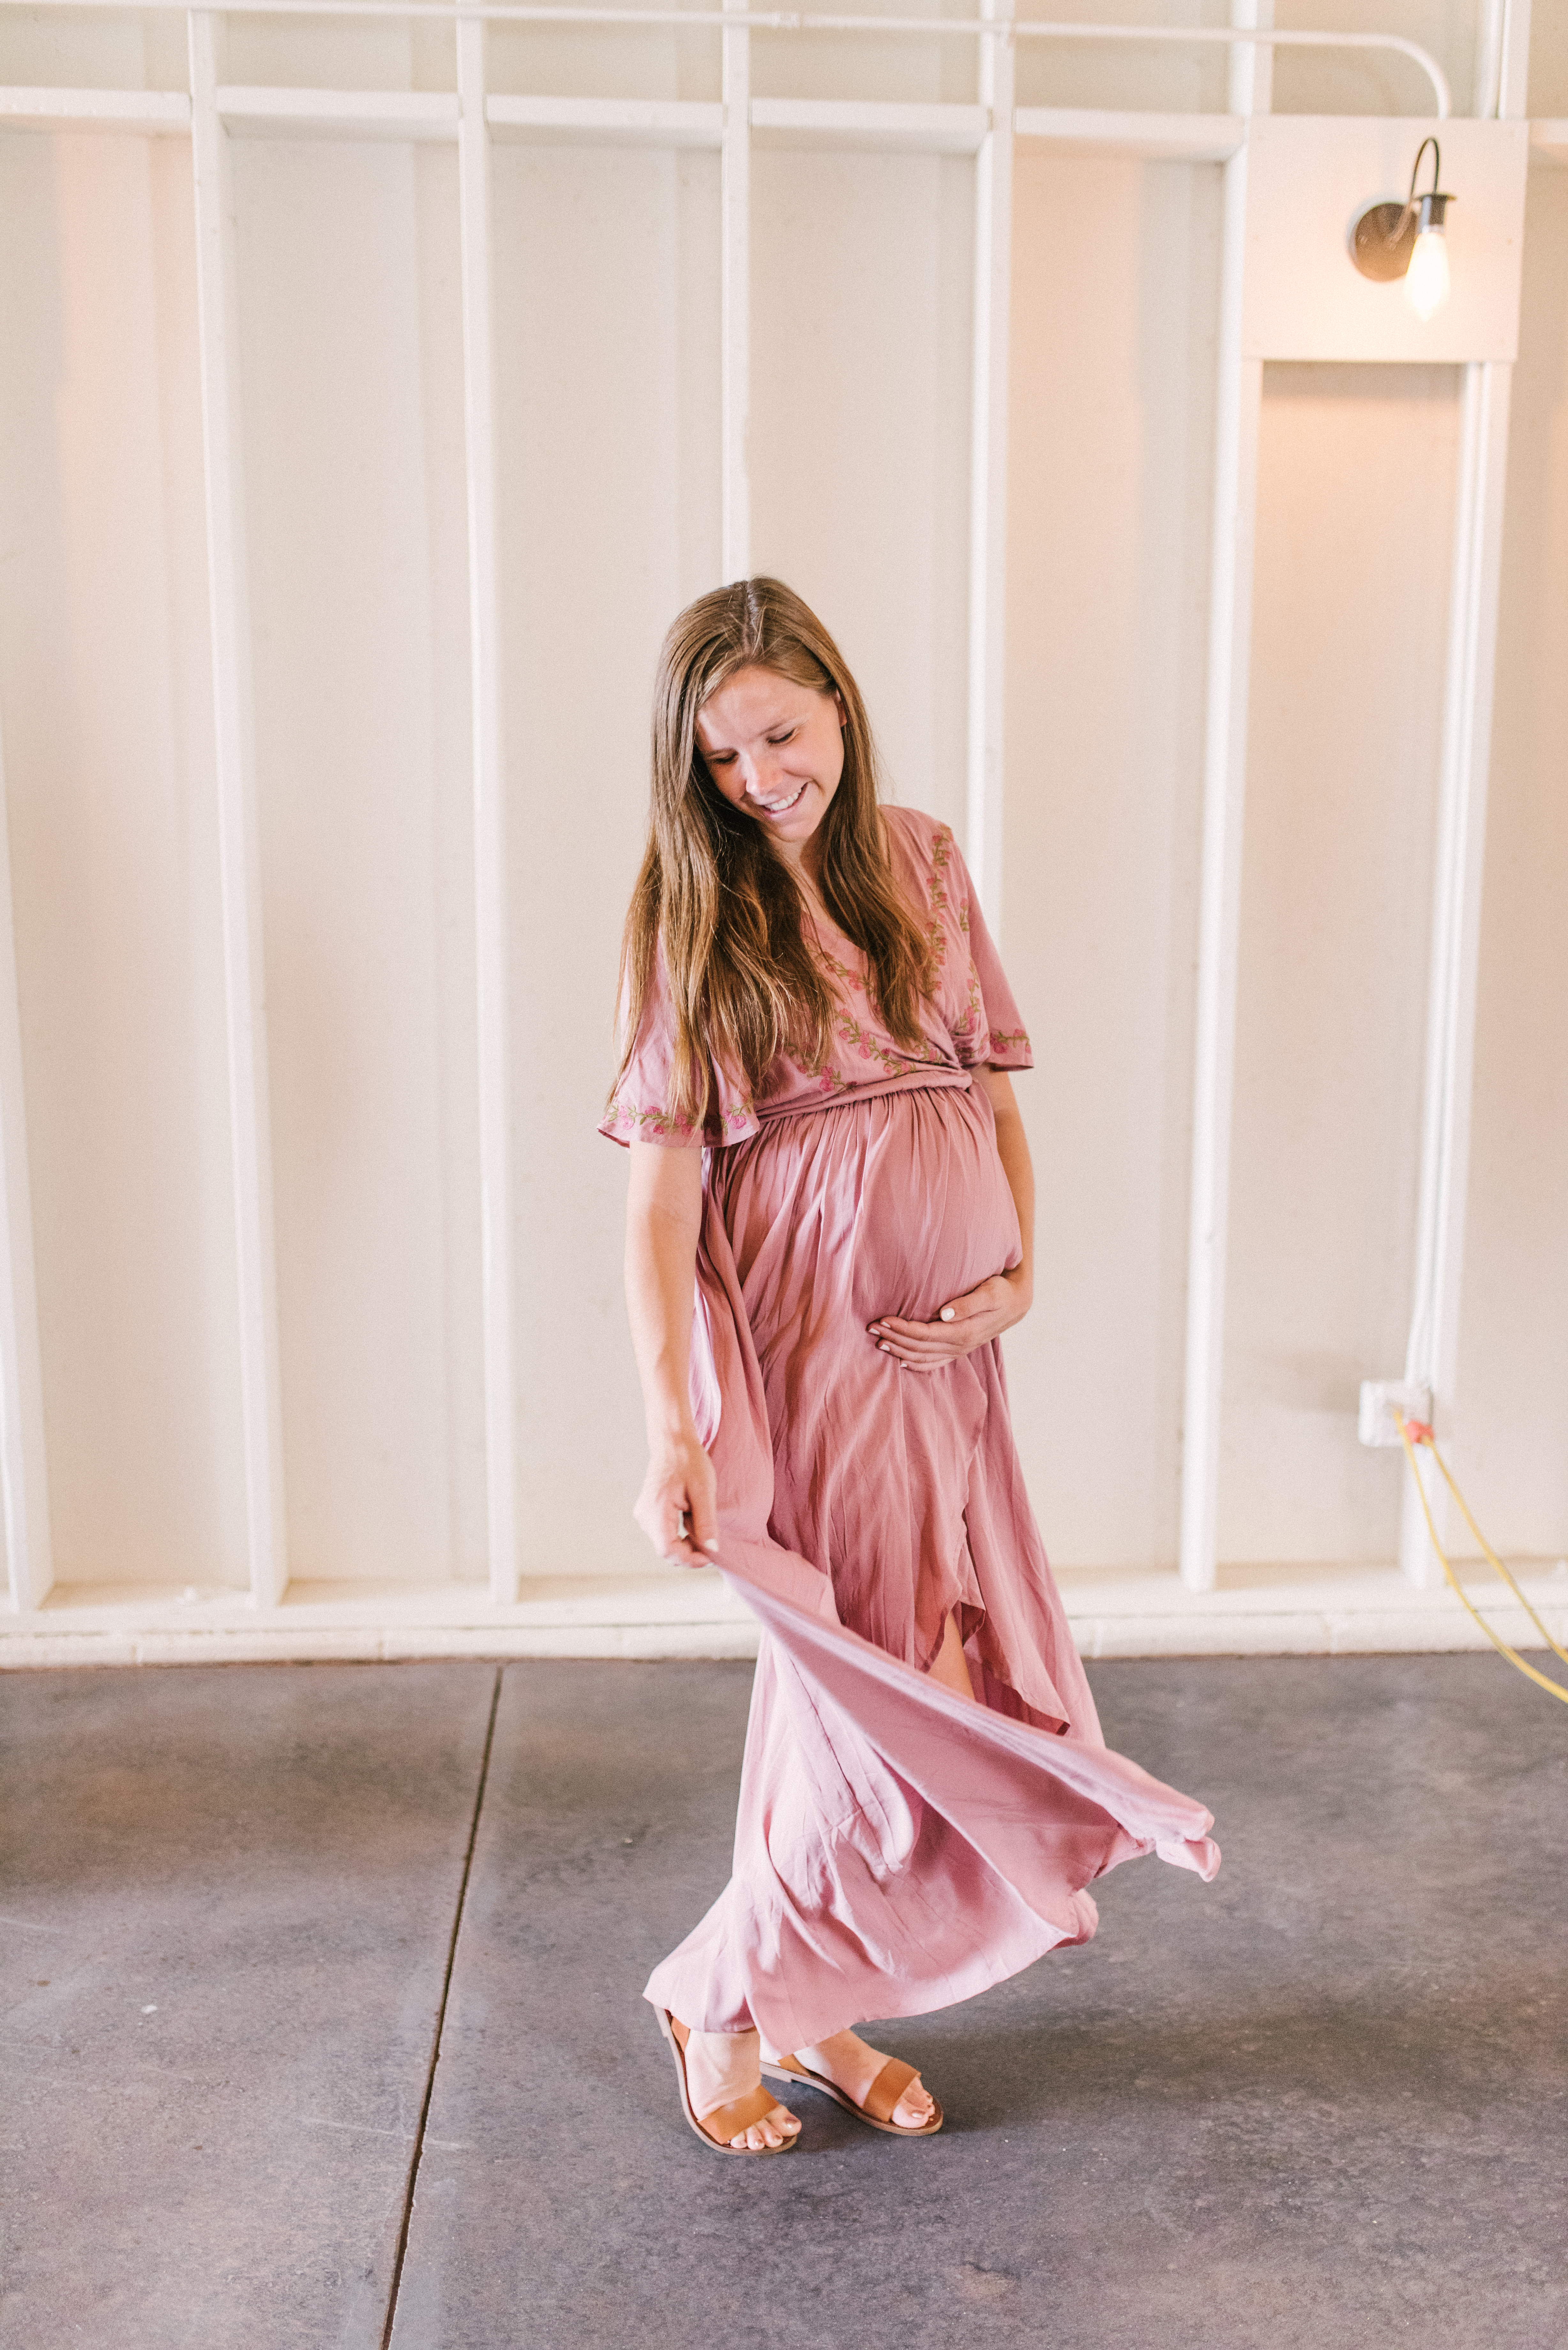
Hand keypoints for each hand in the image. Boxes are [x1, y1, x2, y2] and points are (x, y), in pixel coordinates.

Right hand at [634, 1431, 719, 1568]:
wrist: (673, 1443)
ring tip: (700, 1524)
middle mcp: (645, 1517)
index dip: (689, 1559)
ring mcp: (644, 1515)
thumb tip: (711, 1549)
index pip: (667, 1550)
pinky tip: (690, 1520)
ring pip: (665, 1544)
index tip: (709, 1556)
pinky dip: (679, 1535)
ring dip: (685, 1544)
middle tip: (709, 1542)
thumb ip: (706, 1522)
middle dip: (689, 1553)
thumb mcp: (704, 1491)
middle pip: (666, 1551)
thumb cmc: (689, 1462)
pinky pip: (664, 1534)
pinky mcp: (648, 1514)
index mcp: (656, 1510)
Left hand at [868, 1269, 1030, 1372]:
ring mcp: (958, 1350)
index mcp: (963, 1332)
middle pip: (918, 1347)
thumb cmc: (1001, 1292)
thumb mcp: (989, 1292)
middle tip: (871, 1328)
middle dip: (893, 1338)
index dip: (901, 1328)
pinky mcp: (958, 1350)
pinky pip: (934, 1363)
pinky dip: (916, 1364)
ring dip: (899, 1351)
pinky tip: (902, 1361)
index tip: (882, 1319)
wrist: (1016, 1303)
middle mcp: (959, 1345)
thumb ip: (967, 1303)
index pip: (924, 1334)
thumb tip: (945, 1313)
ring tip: (879, 1342)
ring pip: (922, 1357)